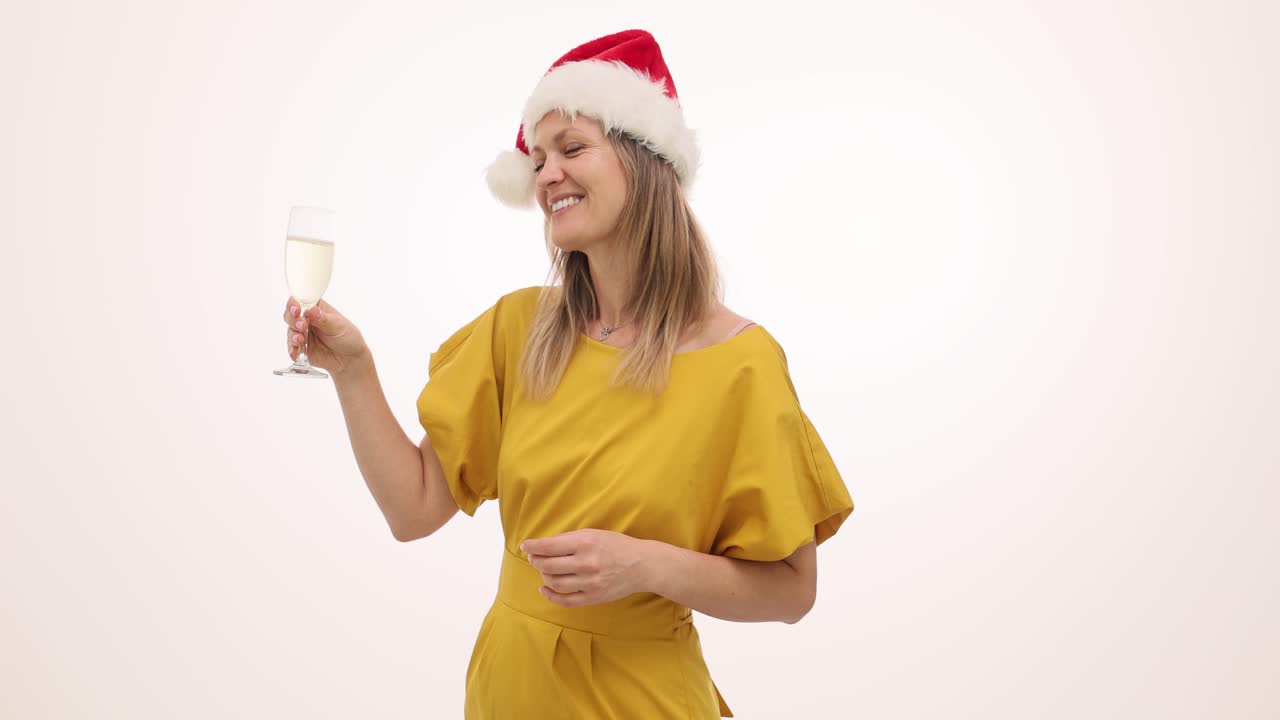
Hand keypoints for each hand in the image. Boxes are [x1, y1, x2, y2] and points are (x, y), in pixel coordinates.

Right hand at [281, 297, 369, 375]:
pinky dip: (292, 349)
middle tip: (302, 325)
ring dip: (293, 335)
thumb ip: (324, 319)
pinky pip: (293, 347)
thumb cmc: (348, 337)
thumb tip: (312, 310)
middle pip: (291, 315)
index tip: (296, 308)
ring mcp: (303, 333)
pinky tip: (295, 353)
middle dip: (293, 319)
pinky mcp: (302, 347)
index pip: (302, 300)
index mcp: (317, 308)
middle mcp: (308, 319)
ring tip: (300, 340)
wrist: (351, 359)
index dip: (295, 303)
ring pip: (291, 330)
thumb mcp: (339, 326)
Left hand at [520, 529, 654, 607]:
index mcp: (585, 543)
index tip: (525, 545)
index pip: (549, 546)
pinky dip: (550, 595)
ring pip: (554, 583)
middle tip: (534, 558)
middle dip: (535, 561)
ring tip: (544, 570)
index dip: (532, 546)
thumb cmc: (616, 546)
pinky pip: (565, 601)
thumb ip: (569, 539)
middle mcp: (586, 563)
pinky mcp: (593, 597)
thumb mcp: (594, 533)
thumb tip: (544, 545)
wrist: (642, 565)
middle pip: (547, 565)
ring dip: (543, 576)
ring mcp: (589, 583)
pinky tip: (544, 589)